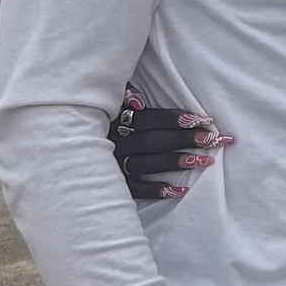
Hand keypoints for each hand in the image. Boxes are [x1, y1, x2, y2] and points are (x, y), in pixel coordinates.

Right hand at [110, 93, 232, 203]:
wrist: (72, 153)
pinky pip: (135, 190)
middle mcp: (114, 143)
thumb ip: (124, 96)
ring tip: (205, 161)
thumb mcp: (109, 102)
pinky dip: (156, 190)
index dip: (174, 119)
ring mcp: (113, 165)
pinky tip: (181, 190)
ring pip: (147, 164)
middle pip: (153, 141)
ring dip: (177, 162)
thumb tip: (137, 99)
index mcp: (114, 119)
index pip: (148, 119)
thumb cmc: (101, 121)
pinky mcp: (113, 184)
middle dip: (185, 139)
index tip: (203, 120)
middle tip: (214, 140)